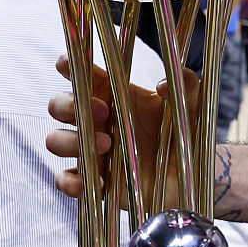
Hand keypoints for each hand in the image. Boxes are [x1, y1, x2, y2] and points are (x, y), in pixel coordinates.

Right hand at [46, 54, 198, 202]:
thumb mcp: (191, 107)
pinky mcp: (93, 180)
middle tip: (103, 114)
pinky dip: (71, 181)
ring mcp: (91, 150)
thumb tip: (164, 84)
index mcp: (114, 95)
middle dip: (69, 106)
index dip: (68, 66)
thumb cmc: (185, 132)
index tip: (66, 64)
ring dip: (71, 141)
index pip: (82, 75)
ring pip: (55, 141)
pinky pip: (66, 180)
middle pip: (58, 105)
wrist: (192, 173)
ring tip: (107, 146)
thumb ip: (187, 86)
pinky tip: (97, 181)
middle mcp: (96, 121)